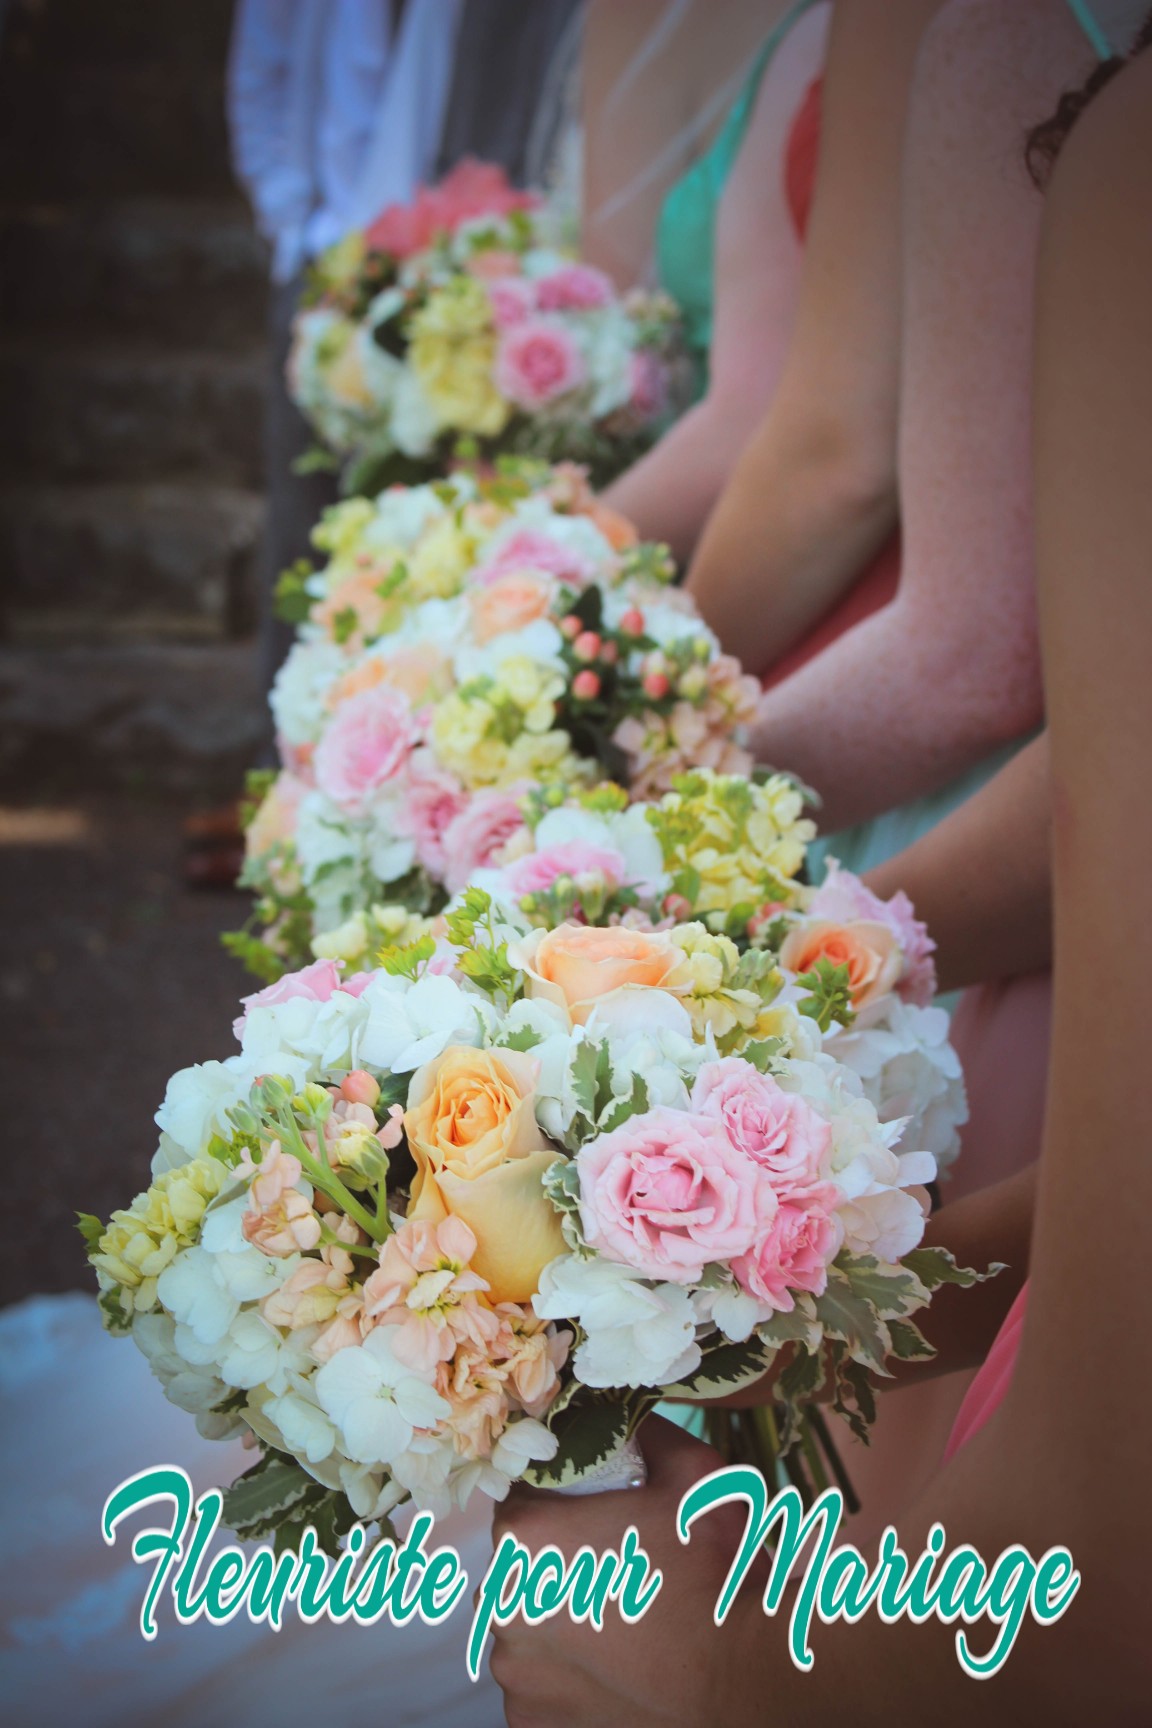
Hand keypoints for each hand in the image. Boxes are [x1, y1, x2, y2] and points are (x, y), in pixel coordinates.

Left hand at [489, 1416, 769, 1727]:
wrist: (744, 1678)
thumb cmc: (715, 1570)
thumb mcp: (691, 1472)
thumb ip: (645, 1431)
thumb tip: (626, 1413)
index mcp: (525, 1536)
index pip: (518, 1496)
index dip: (556, 1498)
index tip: (592, 1511)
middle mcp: (502, 1604)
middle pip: (517, 1562)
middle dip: (555, 1558)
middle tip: (613, 1563)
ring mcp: (515, 1672)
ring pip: (523, 1624)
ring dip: (557, 1615)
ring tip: (619, 1615)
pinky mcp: (529, 1722)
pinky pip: (537, 1681)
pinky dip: (564, 1671)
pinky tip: (613, 1660)